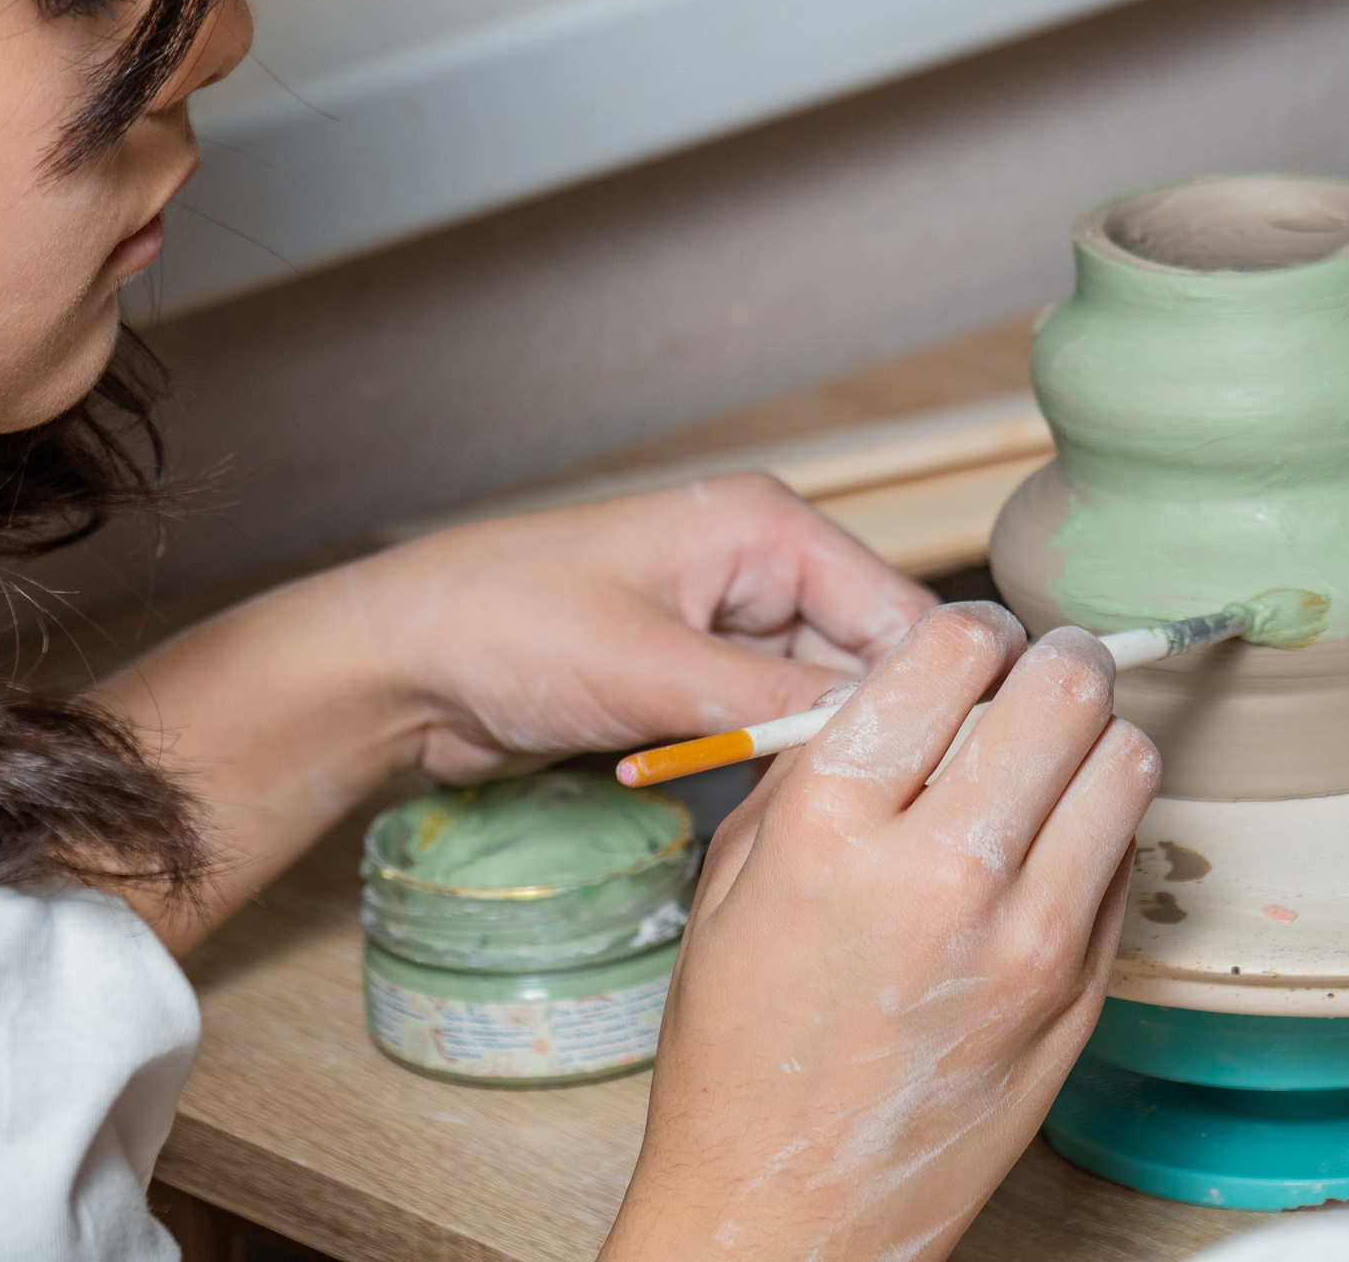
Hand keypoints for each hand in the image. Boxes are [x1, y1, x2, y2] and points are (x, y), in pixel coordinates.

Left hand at [355, 473, 935, 780]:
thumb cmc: (506, 627)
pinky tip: (740, 805)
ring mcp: (728, 627)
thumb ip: (775, 702)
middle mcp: (760, 568)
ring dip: (802, 761)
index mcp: (766, 527)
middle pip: (871, 666)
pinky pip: (765, 731)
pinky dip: (758, 769)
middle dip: (862, 738)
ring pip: (820, 708)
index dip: (935, 699)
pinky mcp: (696, 680)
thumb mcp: (651, 669)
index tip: (949, 783)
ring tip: (798, 815)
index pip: (903, 616)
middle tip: (875, 820)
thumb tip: (888, 737)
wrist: (399, 663)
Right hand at [604, 604, 1160, 1261]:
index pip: (951, 650)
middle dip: (1056, 660)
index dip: (973, 625)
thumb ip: (818, 769)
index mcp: (832, 825)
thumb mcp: (736, 879)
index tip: (974, 637)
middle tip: (1042, 668)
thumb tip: (905, 689)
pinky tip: (1055, 846)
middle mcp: (940, 871)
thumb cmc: (740, 1052)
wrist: (785, 1210)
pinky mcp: (1081, 997)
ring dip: (1100, 736)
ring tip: (1063, 750)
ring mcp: (1027, 941)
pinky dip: (1106, 829)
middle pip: (1062, 691)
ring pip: (1127, 766)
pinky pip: (1131, 862)